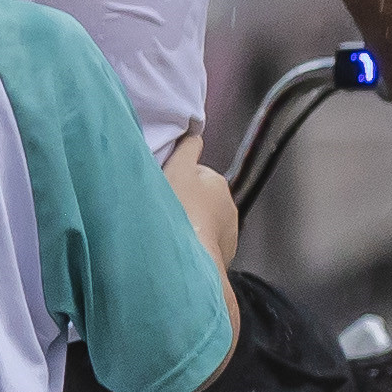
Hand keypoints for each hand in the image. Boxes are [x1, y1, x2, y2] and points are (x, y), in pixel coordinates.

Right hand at [162, 140, 238, 276]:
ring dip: (189, 226)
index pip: (195, 174)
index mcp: (217, 182)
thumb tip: (194, 133)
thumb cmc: (181, 210)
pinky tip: (180, 249)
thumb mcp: (179, 168)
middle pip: (200, 200)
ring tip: (171, 232)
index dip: (176, 179)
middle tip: (163, 211)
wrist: (190, 257)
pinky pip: (204, 246)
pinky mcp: (223, 256)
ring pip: (203, 224)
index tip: (163, 188)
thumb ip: (187, 146)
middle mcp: (228, 206)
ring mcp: (228, 234)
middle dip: (185, 204)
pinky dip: (194, 246)